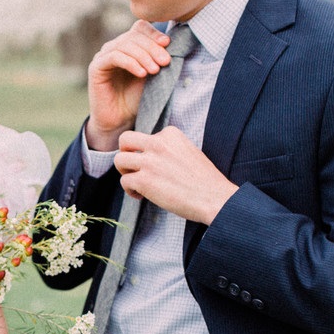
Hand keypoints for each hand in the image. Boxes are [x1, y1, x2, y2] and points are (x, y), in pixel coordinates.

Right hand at [87, 21, 173, 151]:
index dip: (154, 33)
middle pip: (134, 36)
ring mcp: (104, 55)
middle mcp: (115, 47)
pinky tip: (141, 73)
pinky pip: (114, 57)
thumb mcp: (152, 75)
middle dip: (152, 47)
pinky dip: (130, 63)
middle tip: (165, 61)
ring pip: (125, 45)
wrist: (120, 121)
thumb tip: (169, 43)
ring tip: (155, 70)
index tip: (168, 44)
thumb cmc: (136, 99)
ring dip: (143, 56)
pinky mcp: (96, 67)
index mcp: (129, 46)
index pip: (140, 27)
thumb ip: (157, 59)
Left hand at [113, 126, 238, 223]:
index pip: (145, 136)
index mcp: (170, 134)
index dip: (145, 152)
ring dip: (125, 173)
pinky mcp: (144, 180)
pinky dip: (130, 190)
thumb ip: (168, 149)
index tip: (155, 166)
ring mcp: (150, 161)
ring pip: (119, 160)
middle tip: (133, 168)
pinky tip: (141, 196)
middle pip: (125, 140)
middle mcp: (158, 143)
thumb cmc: (203, 181)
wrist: (214, 198)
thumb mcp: (187, 152)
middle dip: (125, 154)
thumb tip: (148, 157)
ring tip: (137, 183)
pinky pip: (124, 181)